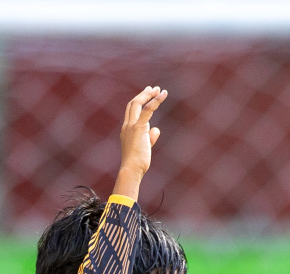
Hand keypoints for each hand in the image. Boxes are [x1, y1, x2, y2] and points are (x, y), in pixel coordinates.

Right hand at [113, 86, 166, 200]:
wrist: (132, 170)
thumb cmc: (138, 163)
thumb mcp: (145, 147)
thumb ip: (150, 137)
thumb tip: (156, 129)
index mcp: (126, 130)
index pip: (131, 111)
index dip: (140, 101)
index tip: (148, 95)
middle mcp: (126, 126)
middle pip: (133, 104)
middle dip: (144, 94)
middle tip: (154, 88)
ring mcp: (130, 126)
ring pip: (137, 103)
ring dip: (149, 95)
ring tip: (160, 90)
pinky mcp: (138, 128)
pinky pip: (147, 110)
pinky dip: (156, 101)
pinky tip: (163, 95)